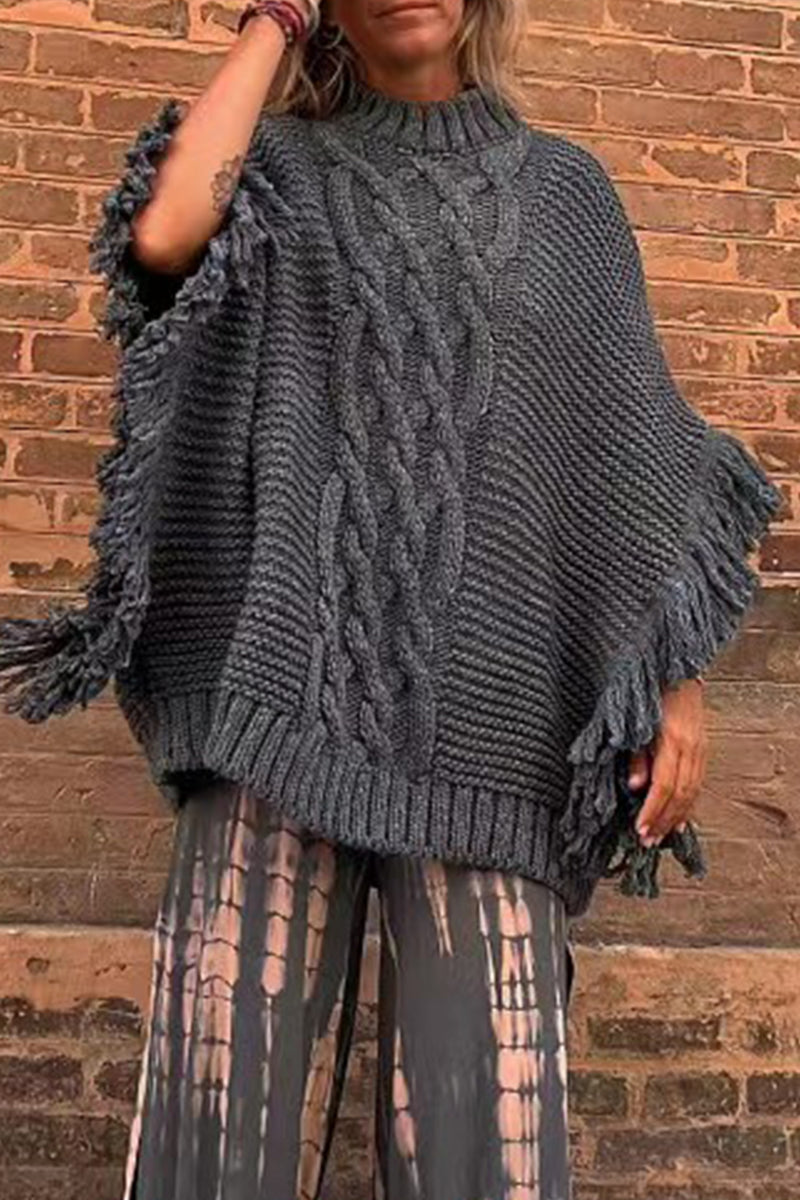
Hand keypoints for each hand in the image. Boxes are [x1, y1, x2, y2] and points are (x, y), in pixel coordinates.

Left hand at [629, 677, 706, 845]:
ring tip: (661, 837)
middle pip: (680, 794)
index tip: (639, 829)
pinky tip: (679, 820)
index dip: (652, 811)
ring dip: (676, 817)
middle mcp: (691, 747)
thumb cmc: (646, 692)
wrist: (674, 668)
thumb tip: (635, 788)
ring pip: (692, 792)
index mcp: (672, 740)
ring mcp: (701, 748)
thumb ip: (636, 756)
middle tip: (647, 841)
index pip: (663, 786)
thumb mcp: (634, 723)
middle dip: (663, 821)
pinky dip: (688, 804)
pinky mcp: (704, 748)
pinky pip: (697, 783)